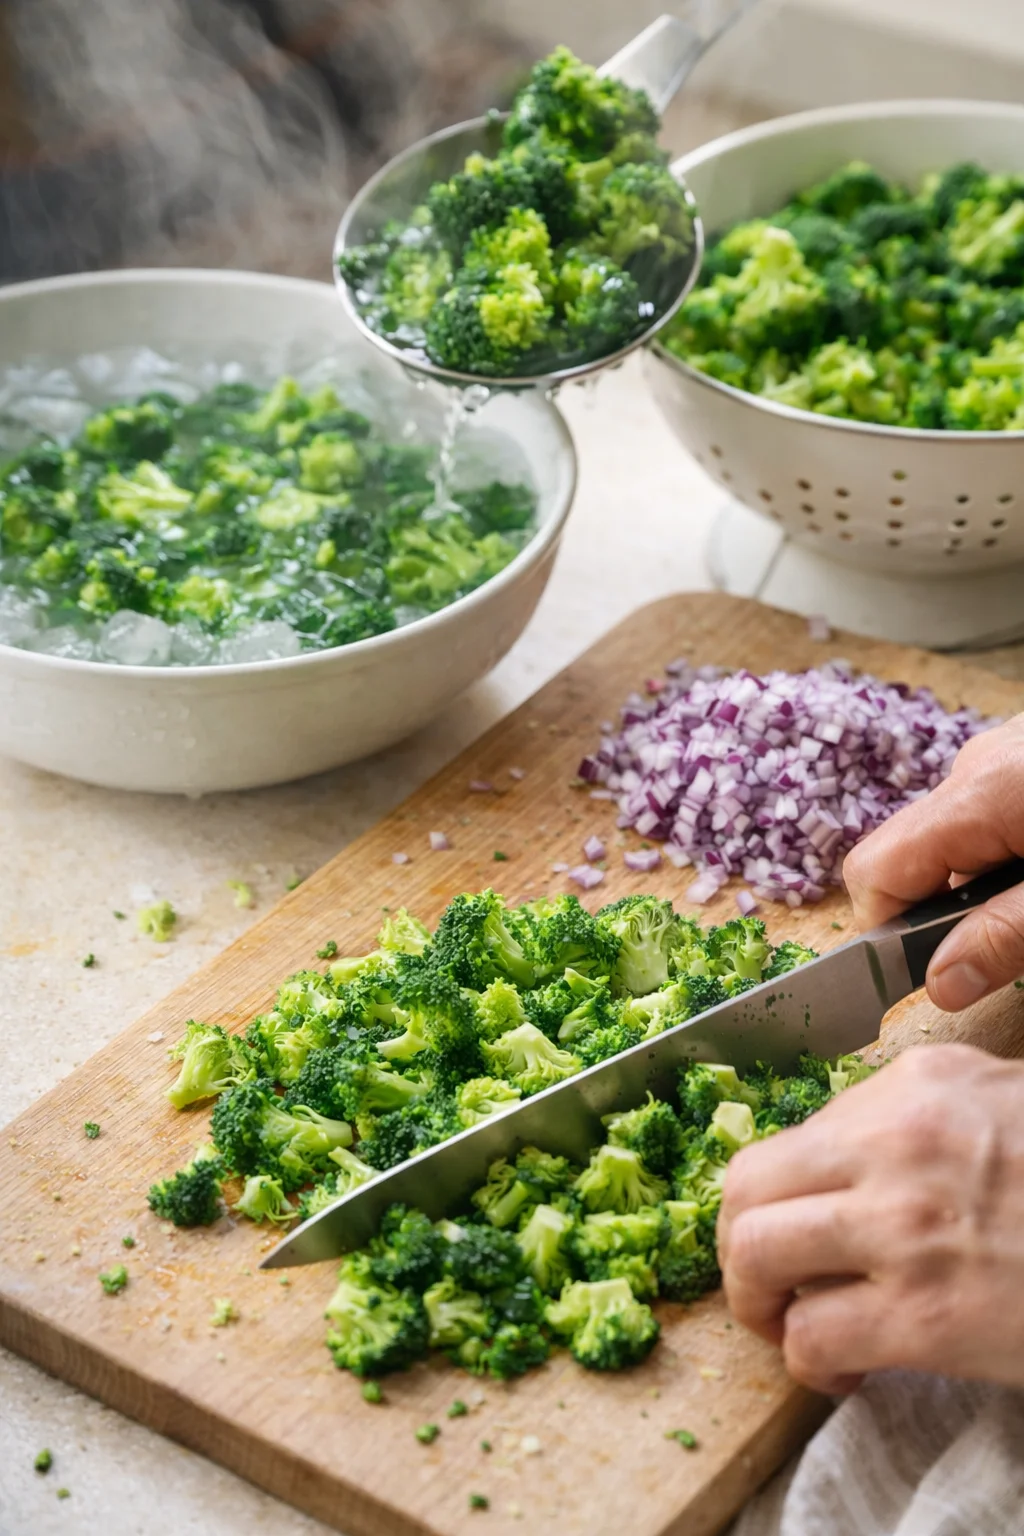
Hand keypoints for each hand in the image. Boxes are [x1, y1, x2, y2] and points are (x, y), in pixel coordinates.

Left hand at [717, 1044, 1023, 1392]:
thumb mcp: (1003, 1100)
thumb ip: (920, 1112)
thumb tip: (851, 1150)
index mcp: (917, 1085)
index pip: (794, 1134)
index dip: (781, 1191)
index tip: (794, 1223)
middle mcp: (894, 1141)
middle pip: (745, 1184)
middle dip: (737, 1239)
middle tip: (763, 1275)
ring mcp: (904, 1227)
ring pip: (756, 1253)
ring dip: (756, 1298)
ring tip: (787, 1320)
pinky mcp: (925, 1316)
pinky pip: (811, 1337)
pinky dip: (808, 1362)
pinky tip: (843, 1369)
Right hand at [843, 711, 1023, 1011]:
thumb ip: (1005, 937)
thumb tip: (938, 985)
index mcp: (976, 795)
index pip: (876, 871)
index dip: (883, 933)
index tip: (918, 980)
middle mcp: (974, 767)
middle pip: (907, 855)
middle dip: (936, 913)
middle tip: (1002, 951)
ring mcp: (1003, 756)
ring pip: (951, 840)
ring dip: (977, 888)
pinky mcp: (1023, 761)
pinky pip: (985, 818)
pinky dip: (1001, 858)